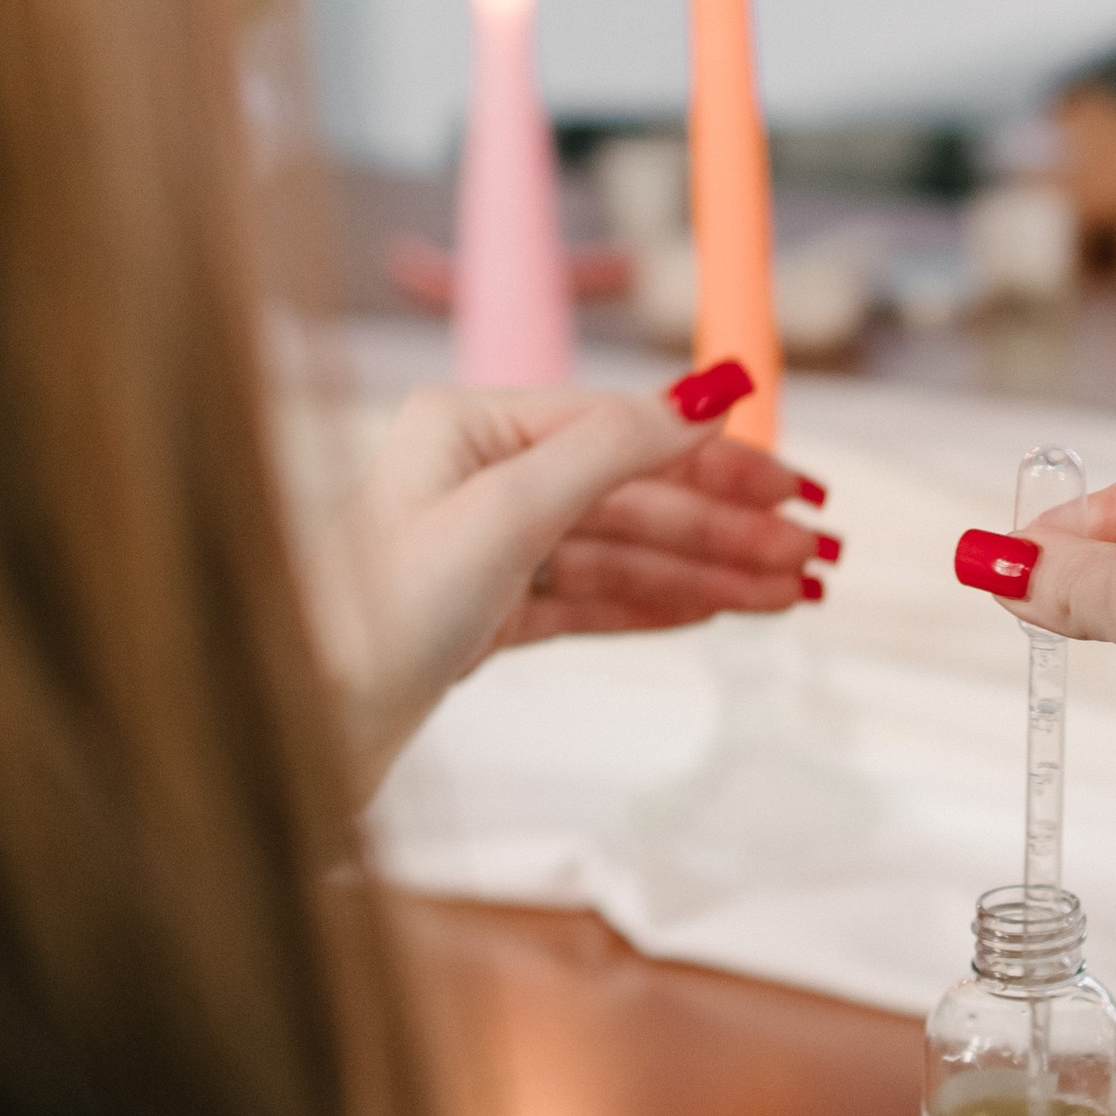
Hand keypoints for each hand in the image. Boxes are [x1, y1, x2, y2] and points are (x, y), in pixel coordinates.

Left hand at [314, 368, 829, 788]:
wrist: (300, 724)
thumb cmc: (375, 611)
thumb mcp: (509, 510)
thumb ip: (617, 447)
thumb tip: (711, 391)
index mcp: (469, 425)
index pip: (624, 428)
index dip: (718, 460)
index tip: (796, 486)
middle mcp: (474, 476)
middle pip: (632, 494)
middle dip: (728, 527)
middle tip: (814, 558)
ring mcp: (481, 550)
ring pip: (621, 553)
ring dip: (709, 572)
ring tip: (789, 596)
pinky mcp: (482, 618)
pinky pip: (591, 600)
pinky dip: (658, 605)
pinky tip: (718, 611)